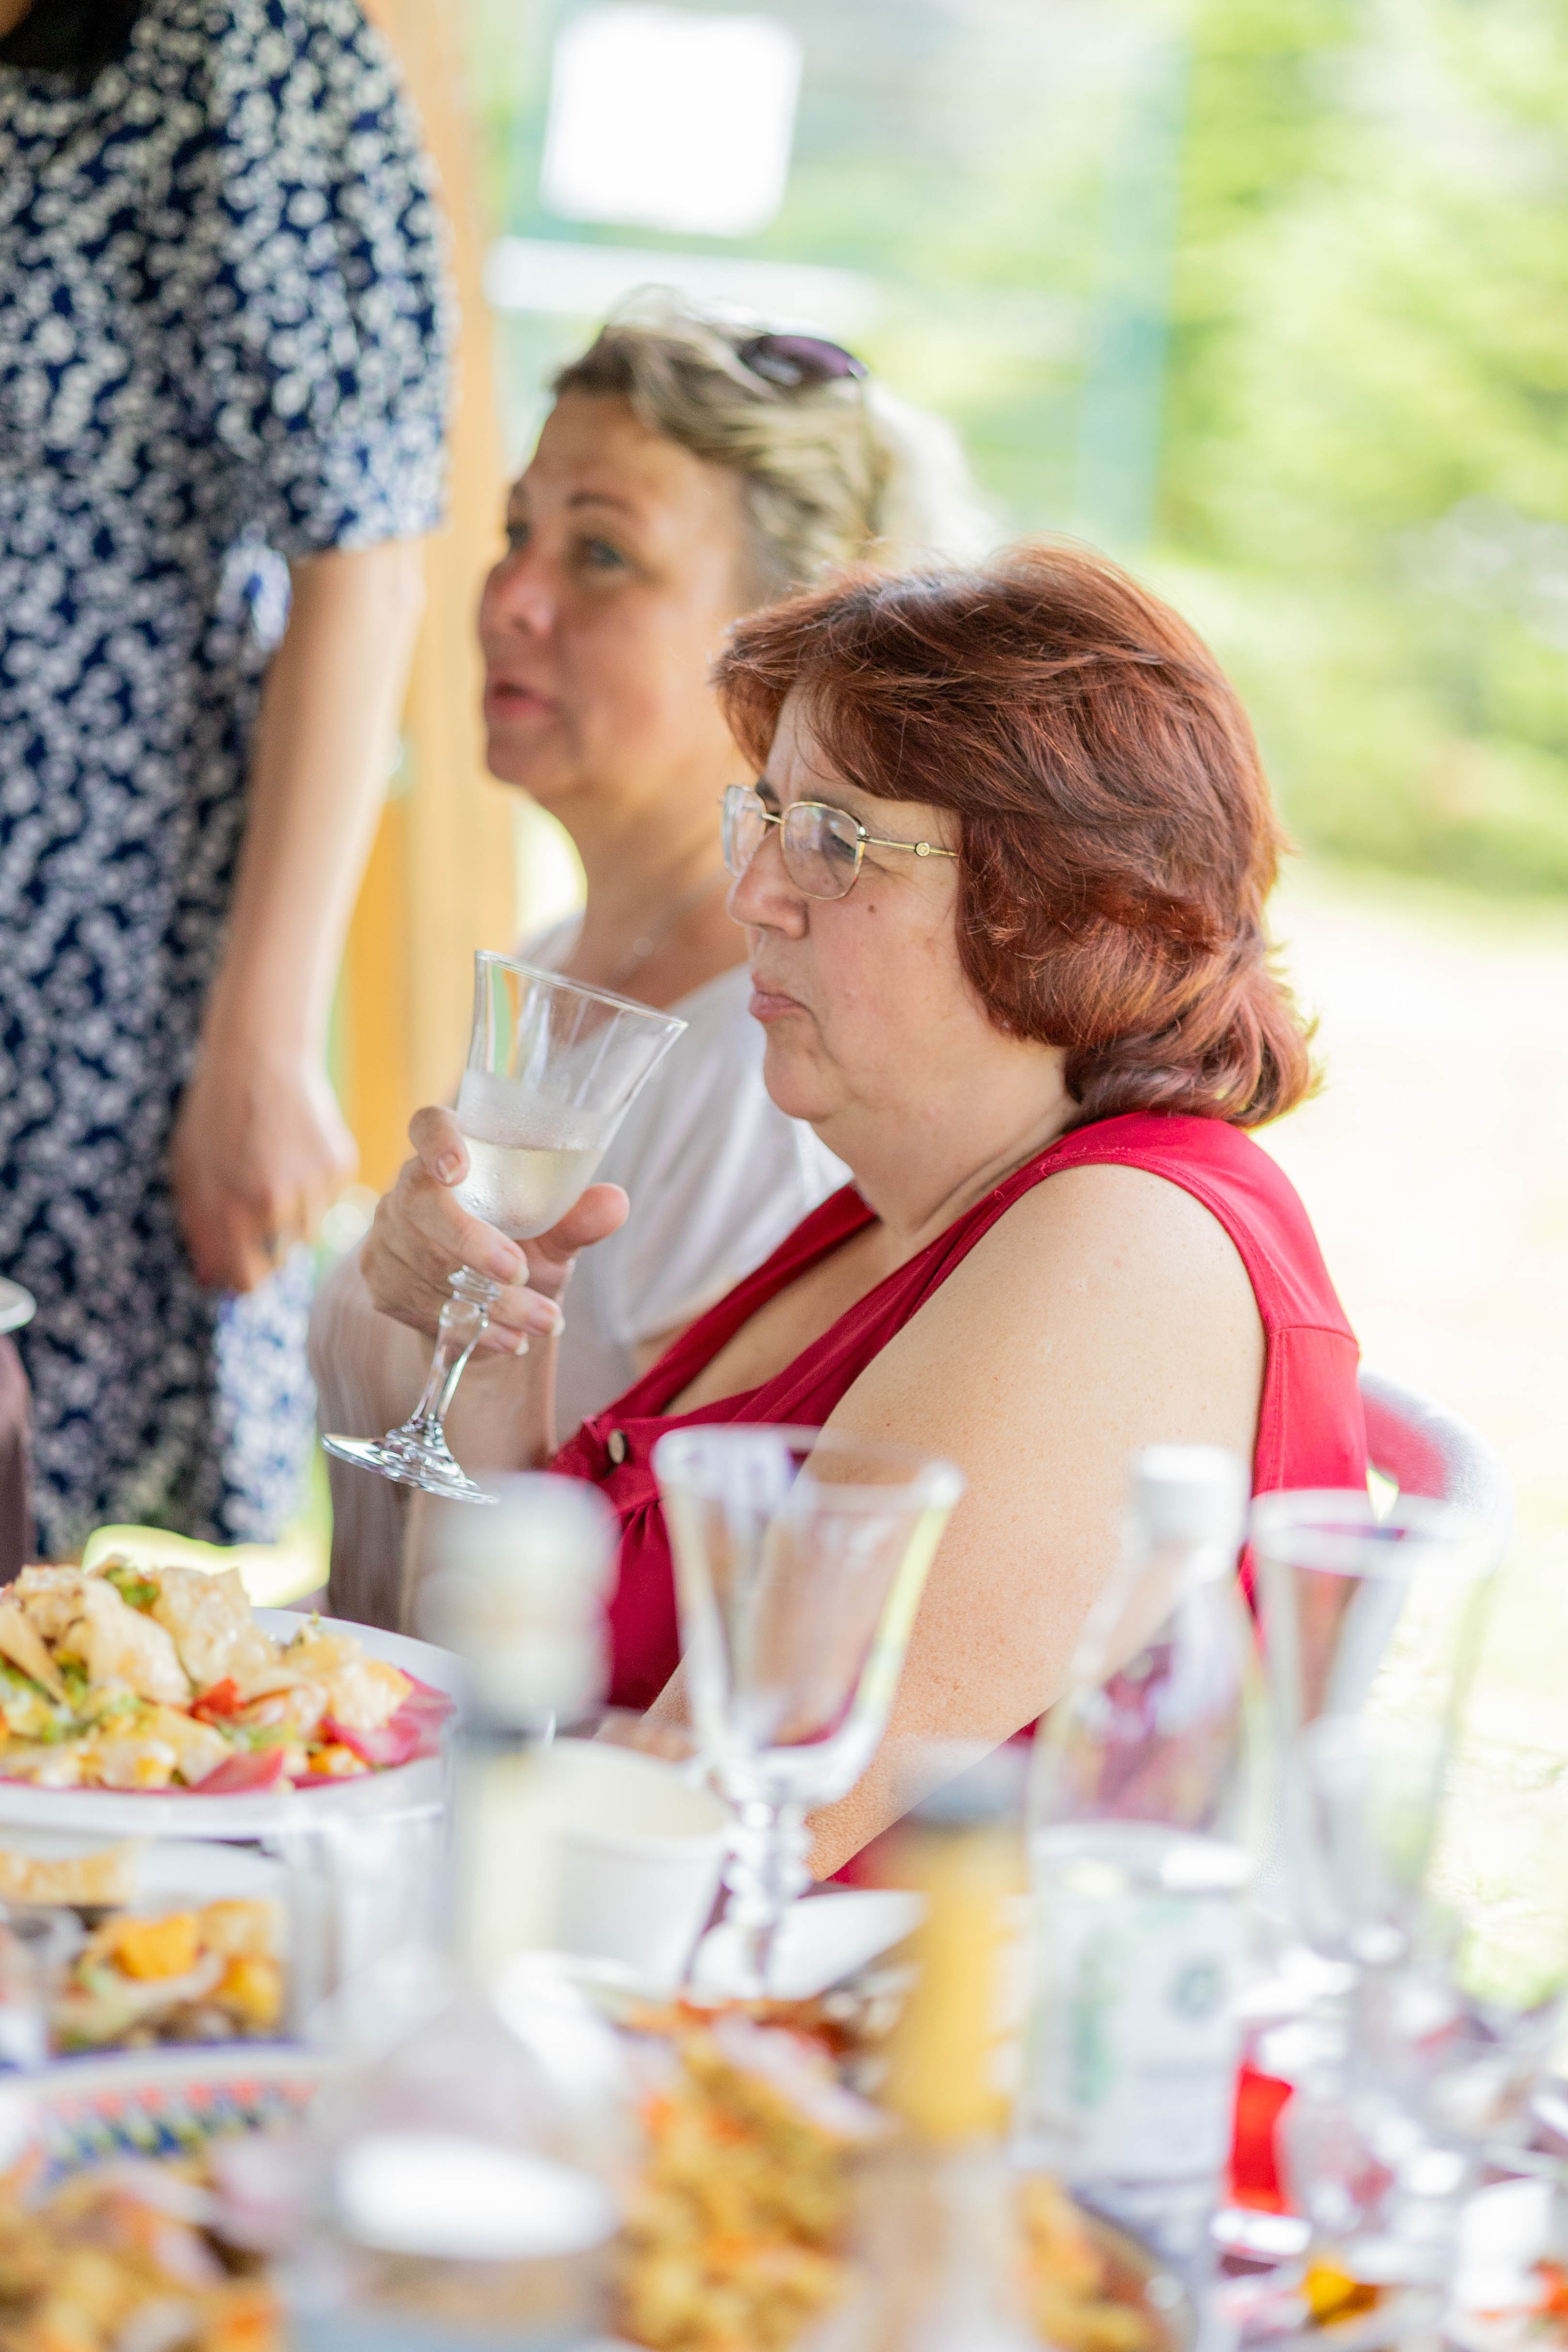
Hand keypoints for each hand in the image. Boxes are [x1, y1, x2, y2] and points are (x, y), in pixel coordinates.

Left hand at [172, 1046, 356, 1291]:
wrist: (260, 1057)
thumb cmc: (214, 1113)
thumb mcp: (190, 1170)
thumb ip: (199, 1228)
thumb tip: (211, 1278)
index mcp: (232, 1210)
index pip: (247, 1280)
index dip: (241, 1277)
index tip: (238, 1264)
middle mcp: (277, 1205)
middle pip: (281, 1259)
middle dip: (266, 1242)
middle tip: (253, 1201)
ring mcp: (314, 1186)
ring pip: (309, 1231)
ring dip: (292, 1215)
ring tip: (275, 1169)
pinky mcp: (340, 1167)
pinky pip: (331, 1201)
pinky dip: (315, 1188)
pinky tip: (297, 1153)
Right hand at [361, 1104, 628, 1355]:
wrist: (488, 1312)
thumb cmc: (523, 1250)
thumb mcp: (555, 1236)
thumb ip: (578, 1218)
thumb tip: (616, 1202)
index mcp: (451, 1156)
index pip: (428, 1125)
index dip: (437, 1140)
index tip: (457, 1169)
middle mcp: (408, 1189)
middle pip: (421, 1205)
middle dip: (472, 1244)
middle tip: (521, 1274)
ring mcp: (387, 1236)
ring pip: (426, 1266)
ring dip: (489, 1300)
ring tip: (542, 1322)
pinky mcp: (381, 1281)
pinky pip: (420, 1304)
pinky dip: (473, 1325)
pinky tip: (510, 1340)